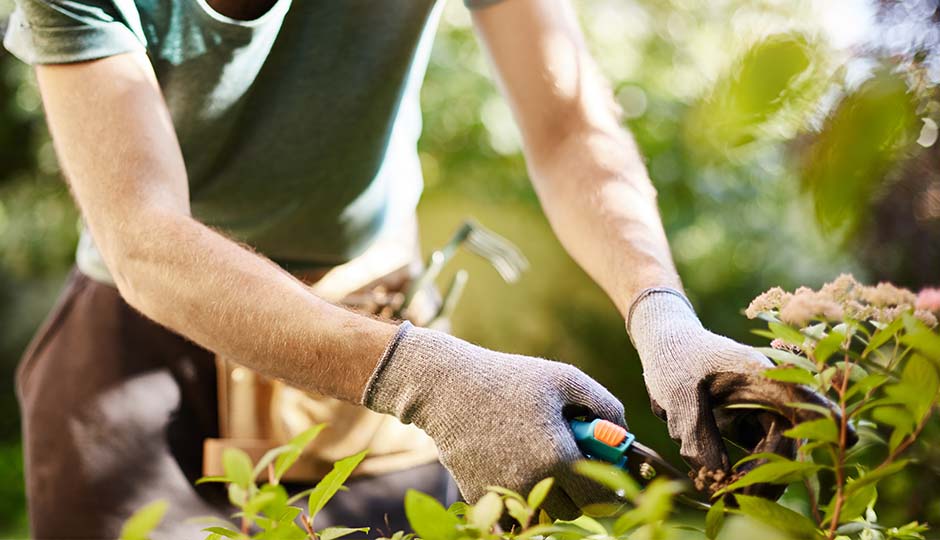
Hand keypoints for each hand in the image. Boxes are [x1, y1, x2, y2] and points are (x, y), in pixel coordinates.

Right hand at [363, 322, 625, 518]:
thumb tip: (624, 433)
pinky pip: (513, 507)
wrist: (447, 387)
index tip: (607, 473)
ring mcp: (504, 493)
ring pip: (542, 512)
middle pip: (572, 511)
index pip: (600, 497)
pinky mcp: (480, 496)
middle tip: (570, 459)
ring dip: (550, 493)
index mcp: (558, 457)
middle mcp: (532, 483)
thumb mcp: (564, 379)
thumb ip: (604, 404)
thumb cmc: (510, 378)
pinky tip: (512, 459)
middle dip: (578, 491)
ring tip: (540, 456)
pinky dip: (519, 491)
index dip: (609, 487)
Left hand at [627, 288, 851, 497]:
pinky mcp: (751, 423)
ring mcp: (762, 409)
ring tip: (725, 496)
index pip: (801, 398)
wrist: (666, 343)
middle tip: (735, 498)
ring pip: (776, 453)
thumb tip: (717, 476)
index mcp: (759, 375)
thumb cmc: (674, 359)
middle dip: (769, 475)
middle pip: (788, 440)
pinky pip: (760, 454)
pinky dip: (746, 473)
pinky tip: (723, 486)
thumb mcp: (677, 393)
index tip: (846, 439)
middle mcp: (770, 394)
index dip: (825, 418)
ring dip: (757, 479)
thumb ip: (696, 433)